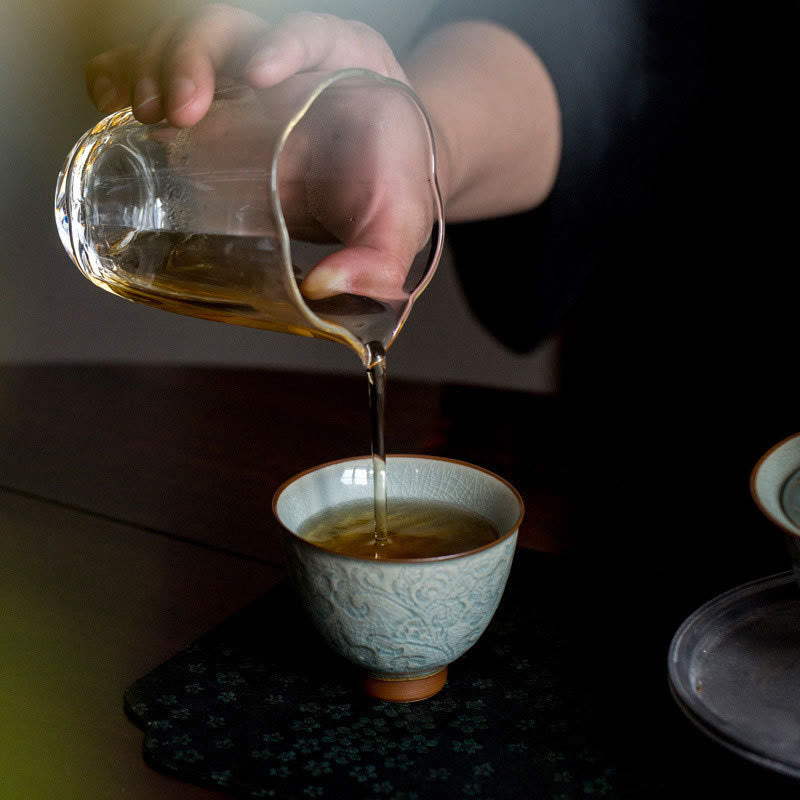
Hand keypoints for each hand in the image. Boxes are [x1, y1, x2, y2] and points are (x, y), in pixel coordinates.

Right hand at [86, 4, 437, 300]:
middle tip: (181, 109)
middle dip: (197, 56)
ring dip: (154, 66)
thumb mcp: (397, 225)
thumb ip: (379, 259)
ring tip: (144, 112)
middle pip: (231, 26)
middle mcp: (289, 57)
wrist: (379, 180)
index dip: (280, 42)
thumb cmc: (389, 193)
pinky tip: (111, 99)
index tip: (258, 74)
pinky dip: (126, 74)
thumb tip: (325, 288)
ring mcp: (242, 72)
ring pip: (187, 39)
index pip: (310, 33)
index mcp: (346, 66)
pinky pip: (159, 69)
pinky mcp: (212, 99)